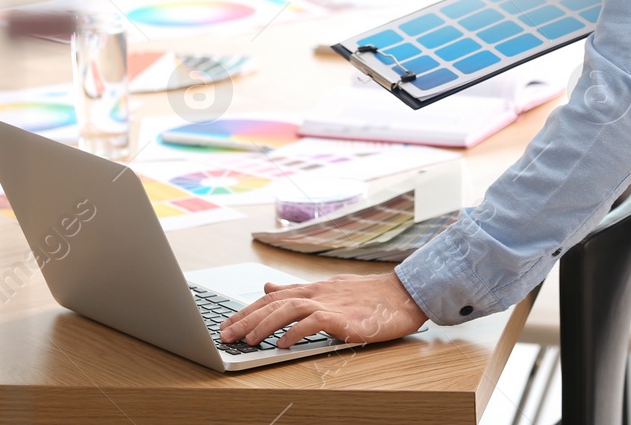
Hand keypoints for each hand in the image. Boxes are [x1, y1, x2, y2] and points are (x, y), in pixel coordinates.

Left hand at [218, 272, 427, 348]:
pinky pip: (313, 322)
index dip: (247, 311)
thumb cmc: (370, 295)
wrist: (404, 294)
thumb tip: (268, 287)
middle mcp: (317, 292)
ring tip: (248, 340)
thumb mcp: (329, 289)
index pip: (271, 297)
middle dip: (246, 319)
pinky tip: (283, 344)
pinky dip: (296, 332)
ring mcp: (330, 303)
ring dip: (265, 325)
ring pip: (288, 309)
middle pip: (273, 303)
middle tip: (226, 336)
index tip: (227, 324)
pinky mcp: (343, 318)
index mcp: (312, 288)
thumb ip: (297, 290)